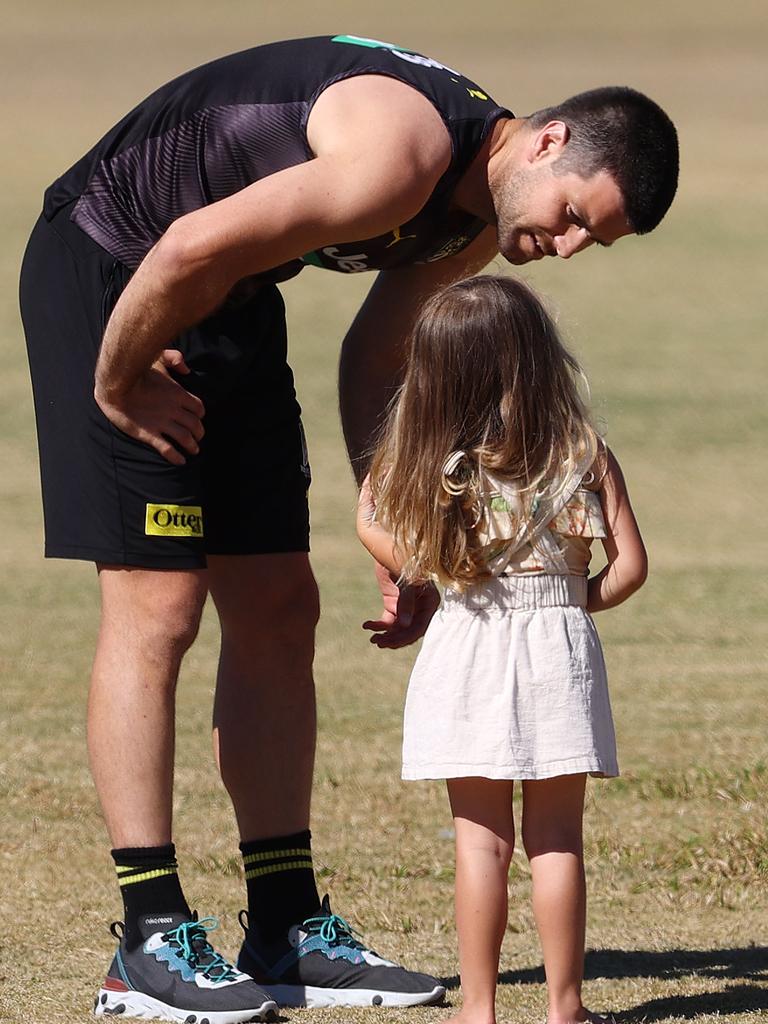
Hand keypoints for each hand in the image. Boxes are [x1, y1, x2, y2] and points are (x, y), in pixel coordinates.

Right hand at [94, 349, 204, 465]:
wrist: (114, 385)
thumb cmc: (136, 372)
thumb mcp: (156, 359)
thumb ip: (173, 358)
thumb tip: (186, 368)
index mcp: (178, 393)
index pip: (198, 408)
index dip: (200, 415)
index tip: (197, 419)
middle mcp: (173, 410)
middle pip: (195, 425)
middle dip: (199, 433)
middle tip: (198, 438)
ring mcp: (161, 422)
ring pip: (185, 438)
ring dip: (192, 446)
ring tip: (193, 451)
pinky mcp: (148, 433)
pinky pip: (167, 449)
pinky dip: (176, 457)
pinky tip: (180, 461)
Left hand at [363, 561, 439, 648]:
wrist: (388, 543)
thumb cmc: (403, 558)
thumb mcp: (407, 580)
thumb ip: (406, 602)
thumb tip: (404, 625)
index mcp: (430, 602)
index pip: (421, 626)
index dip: (407, 637)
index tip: (391, 642)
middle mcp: (420, 607)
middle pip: (409, 631)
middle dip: (394, 639)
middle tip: (378, 642)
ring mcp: (407, 607)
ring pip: (398, 629)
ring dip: (386, 635)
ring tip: (373, 639)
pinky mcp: (393, 604)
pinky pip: (387, 621)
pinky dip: (378, 625)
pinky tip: (366, 625)